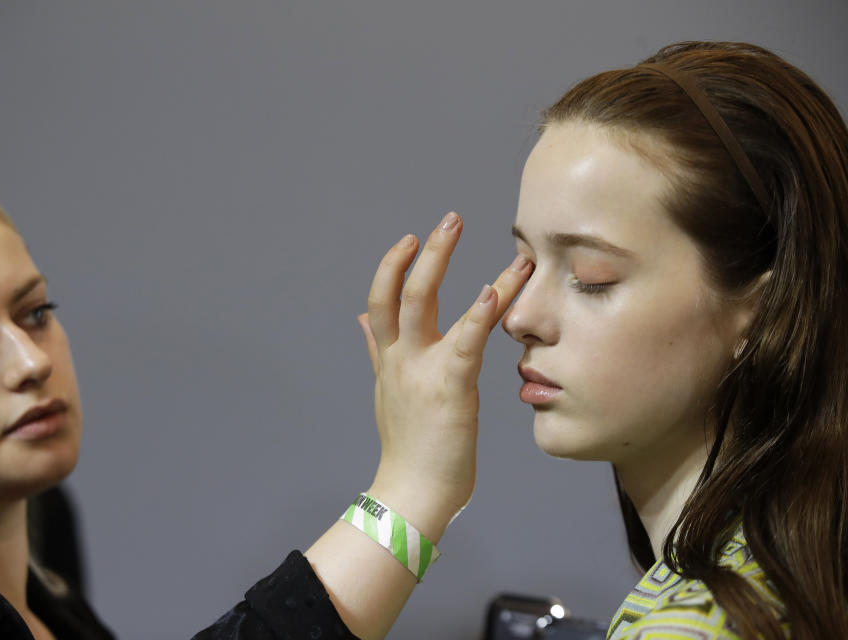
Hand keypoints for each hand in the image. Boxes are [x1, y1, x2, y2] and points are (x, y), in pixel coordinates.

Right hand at [358, 212, 531, 540]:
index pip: (380, 302)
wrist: (412, 493)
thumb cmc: (410, 448)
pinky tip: (493, 287)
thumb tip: (359, 319)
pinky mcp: (450, 386)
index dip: (391, 267)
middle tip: (449, 220)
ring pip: (421, 303)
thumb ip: (376, 349)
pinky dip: (477, 311)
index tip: (408, 241)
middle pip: (398, 292)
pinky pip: (463, 341)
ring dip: (439, 260)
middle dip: (422, 253)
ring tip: (459, 226)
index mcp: (390, 360)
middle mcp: (400, 358)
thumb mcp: (387, 390)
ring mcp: (421, 369)